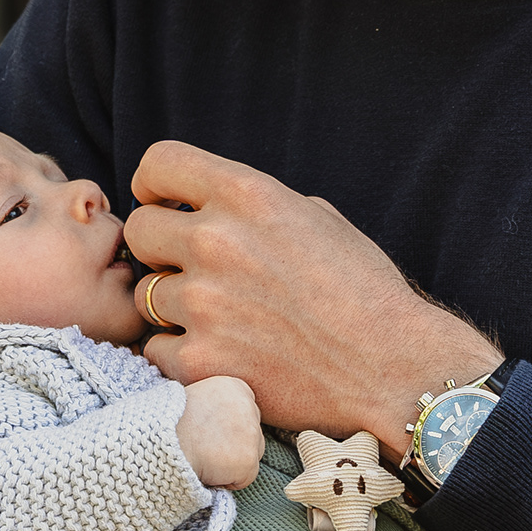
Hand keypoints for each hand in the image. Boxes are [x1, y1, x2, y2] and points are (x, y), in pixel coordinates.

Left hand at [126, 142, 499, 451]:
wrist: (393, 368)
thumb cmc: (365, 290)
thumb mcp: (317, 217)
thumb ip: (254, 204)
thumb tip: (207, 203)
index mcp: (248, 195)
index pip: (158, 163)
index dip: (154, 184)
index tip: (166, 203)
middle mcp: (218, 241)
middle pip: (138, 230)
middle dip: (160, 248)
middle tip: (193, 270)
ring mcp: (204, 304)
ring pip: (145, 294)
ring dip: (172, 306)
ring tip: (221, 320)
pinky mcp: (201, 361)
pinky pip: (155, 349)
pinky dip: (179, 355)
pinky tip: (219, 355)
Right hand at [176, 375, 263, 488]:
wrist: (158, 444)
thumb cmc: (167, 426)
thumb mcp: (195, 399)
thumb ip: (217, 407)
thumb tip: (224, 426)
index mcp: (234, 385)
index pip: (246, 412)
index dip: (227, 427)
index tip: (207, 431)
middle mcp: (248, 405)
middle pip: (252, 434)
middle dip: (233, 446)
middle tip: (204, 446)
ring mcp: (250, 433)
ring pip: (250, 456)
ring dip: (230, 463)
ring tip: (203, 456)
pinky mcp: (248, 460)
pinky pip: (244, 478)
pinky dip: (226, 481)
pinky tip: (206, 469)